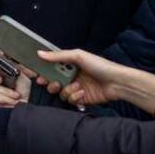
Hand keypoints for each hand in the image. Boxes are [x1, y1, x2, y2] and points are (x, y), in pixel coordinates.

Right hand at [34, 49, 154, 115]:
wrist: (117, 82)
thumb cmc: (101, 66)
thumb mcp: (78, 56)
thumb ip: (58, 56)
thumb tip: (40, 53)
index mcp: (70, 64)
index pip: (51, 68)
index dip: (43, 72)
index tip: (37, 75)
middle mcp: (71, 76)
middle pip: (53, 82)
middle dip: (51, 84)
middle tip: (54, 84)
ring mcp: (76, 88)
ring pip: (61, 93)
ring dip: (67, 90)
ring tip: (77, 86)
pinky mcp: (81, 99)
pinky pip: (70, 100)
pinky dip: (75, 97)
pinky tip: (82, 93)